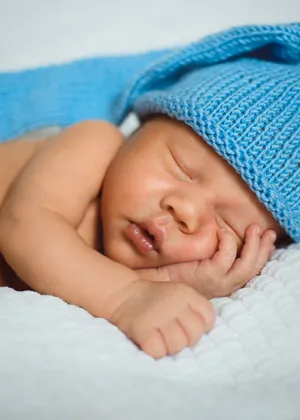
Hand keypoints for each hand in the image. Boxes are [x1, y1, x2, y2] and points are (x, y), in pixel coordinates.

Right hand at [105, 280, 214, 358]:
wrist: (124, 294)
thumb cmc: (156, 300)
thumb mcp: (179, 295)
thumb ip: (194, 310)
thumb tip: (204, 333)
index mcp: (186, 293)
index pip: (208, 317)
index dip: (201, 327)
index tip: (188, 326)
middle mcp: (174, 303)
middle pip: (194, 335)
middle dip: (186, 340)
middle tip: (173, 335)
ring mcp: (158, 315)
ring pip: (178, 345)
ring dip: (170, 347)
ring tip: (162, 339)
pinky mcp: (142, 328)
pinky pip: (158, 351)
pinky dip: (156, 351)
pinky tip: (151, 343)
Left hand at [162, 224, 276, 297]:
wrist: (156, 281)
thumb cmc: (175, 271)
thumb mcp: (201, 264)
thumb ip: (214, 255)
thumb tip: (223, 233)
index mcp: (225, 282)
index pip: (251, 271)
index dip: (262, 255)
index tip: (268, 241)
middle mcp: (226, 284)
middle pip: (254, 268)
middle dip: (263, 249)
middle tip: (267, 232)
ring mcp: (219, 281)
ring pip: (246, 265)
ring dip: (253, 246)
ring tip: (254, 229)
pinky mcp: (209, 274)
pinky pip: (226, 256)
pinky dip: (228, 242)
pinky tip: (223, 232)